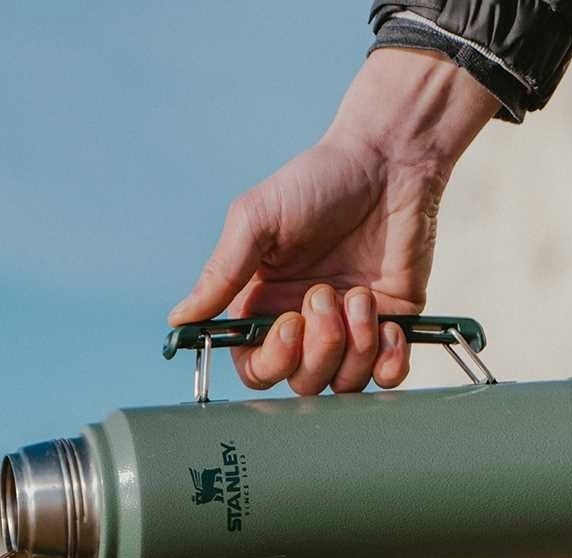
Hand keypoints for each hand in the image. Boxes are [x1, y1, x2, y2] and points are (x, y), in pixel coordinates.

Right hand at [168, 50, 498, 393]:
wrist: (390, 159)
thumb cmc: (317, 182)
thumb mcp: (256, 220)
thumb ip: (220, 274)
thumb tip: (179, 319)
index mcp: (266, 308)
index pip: (256, 369)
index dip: (271, 361)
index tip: (288, 324)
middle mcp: (306, 328)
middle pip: (301, 383)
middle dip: (318, 348)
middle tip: (326, 295)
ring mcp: (350, 331)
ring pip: (344, 384)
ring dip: (355, 345)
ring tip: (359, 295)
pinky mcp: (392, 327)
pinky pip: (388, 376)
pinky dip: (390, 360)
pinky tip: (389, 324)